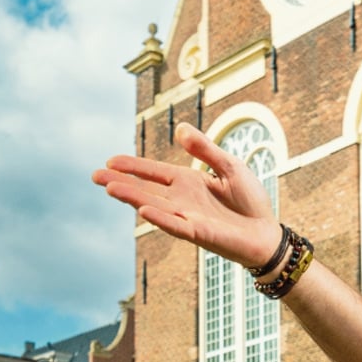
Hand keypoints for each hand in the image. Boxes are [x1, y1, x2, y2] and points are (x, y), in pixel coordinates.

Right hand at [93, 123, 284, 269]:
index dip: (133, 166)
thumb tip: (180, 128)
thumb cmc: (250, 201)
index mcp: (188, 182)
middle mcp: (182, 200)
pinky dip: (158, 217)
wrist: (267, 232)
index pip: (154, 173)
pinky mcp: (198, 233)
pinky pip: (174, 224)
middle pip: (145, 190)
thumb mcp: (229, 165)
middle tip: (95, 175)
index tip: (110, 161)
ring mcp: (187, 217)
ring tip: (110, 188)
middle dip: (120, 182)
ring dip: (132, 197)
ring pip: (153, 206)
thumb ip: (205, 149)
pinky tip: (141, 210)